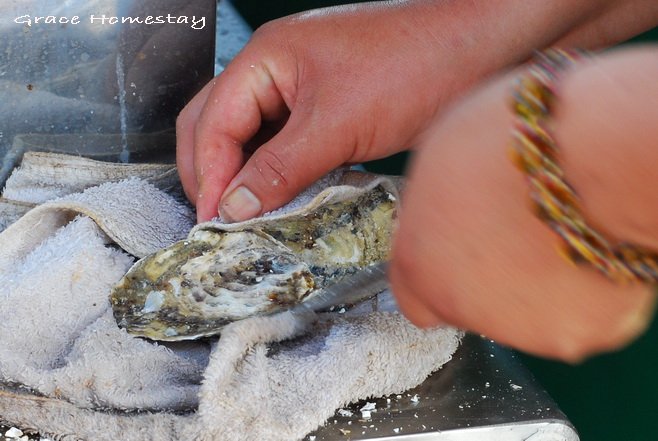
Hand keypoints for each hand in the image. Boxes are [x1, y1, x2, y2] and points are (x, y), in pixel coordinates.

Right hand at [176, 0, 655, 222]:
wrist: (481, 47)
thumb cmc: (415, 66)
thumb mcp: (339, 124)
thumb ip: (279, 168)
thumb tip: (233, 208)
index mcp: (266, 58)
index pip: (212, 122)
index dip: (208, 176)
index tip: (212, 224)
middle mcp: (275, 68)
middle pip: (217, 124)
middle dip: (213, 175)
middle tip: (220, 224)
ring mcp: (301, 87)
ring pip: (251, 137)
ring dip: (244, 177)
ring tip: (246, 220)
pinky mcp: (328, 106)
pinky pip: (285, 143)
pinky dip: (277, 173)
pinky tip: (281, 199)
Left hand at [390, 47, 657, 361]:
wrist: (598, 157)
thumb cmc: (513, 140)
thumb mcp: (437, 157)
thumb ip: (430, 204)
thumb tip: (440, 212)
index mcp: (420, 268)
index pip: (413, 298)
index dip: (433, 273)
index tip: (452, 253)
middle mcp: (467, 310)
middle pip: (469, 305)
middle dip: (485, 275)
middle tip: (511, 228)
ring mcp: (528, 328)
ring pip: (525, 311)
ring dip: (534, 279)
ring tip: (555, 228)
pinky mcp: (586, 330)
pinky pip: (578, 308)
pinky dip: (582, 285)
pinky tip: (588, 242)